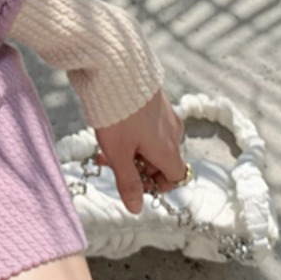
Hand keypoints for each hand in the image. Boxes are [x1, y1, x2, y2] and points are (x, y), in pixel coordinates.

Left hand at [93, 89, 185, 215]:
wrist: (117, 70)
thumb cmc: (118, 113)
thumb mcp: (118, 153)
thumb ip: (128, 182)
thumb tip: (136, 209)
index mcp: (168, 149)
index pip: (175, 177)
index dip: (156, 185)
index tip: (134, 183)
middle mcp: (173, 132)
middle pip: (161, 161)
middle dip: (136, 167)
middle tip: (109, 163)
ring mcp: (166, 115)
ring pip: (152, 143)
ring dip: (131, 150)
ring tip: (105, 146)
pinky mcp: (156, 101)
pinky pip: (149, 126)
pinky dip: (133, 134)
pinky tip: (111, 128)